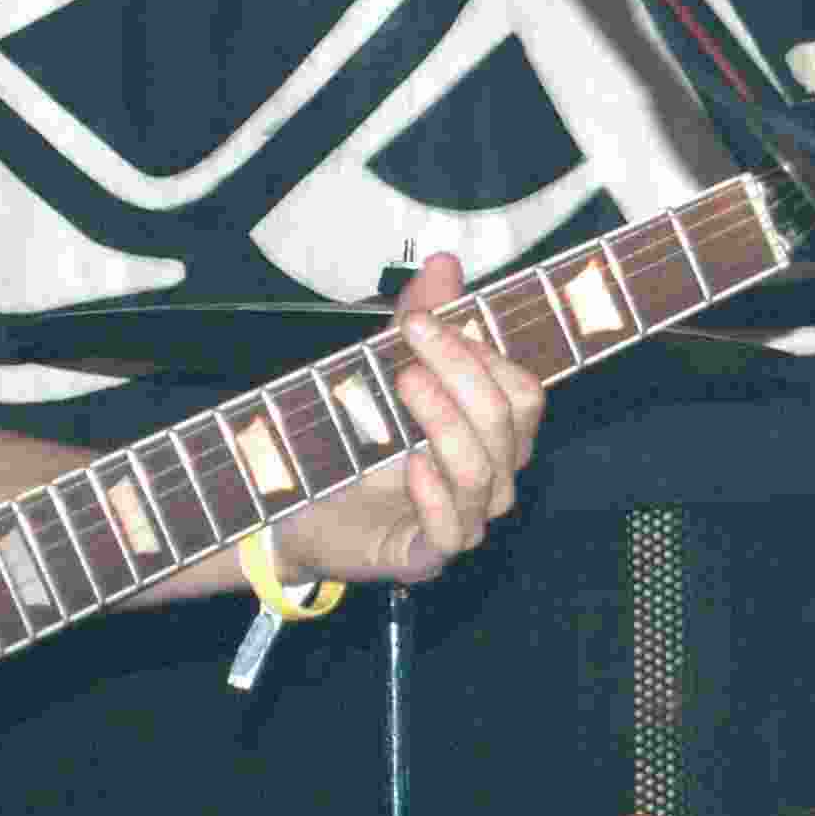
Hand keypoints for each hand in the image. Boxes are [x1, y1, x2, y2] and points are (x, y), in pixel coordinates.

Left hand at [270, 255, 544, 585]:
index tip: (420, 320)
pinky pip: (453, 529)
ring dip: (445, 421)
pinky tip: (406, 463)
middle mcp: (492, 476)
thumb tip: (444, 262)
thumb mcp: (382, 370)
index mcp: (493, 433)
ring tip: (403, 385)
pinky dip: (433, 494)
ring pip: (484, 472)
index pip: (523, 391)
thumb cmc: (353, 441)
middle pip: (509, 422)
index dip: (480, 353)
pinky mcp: (427, 554)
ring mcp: (466, 519)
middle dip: (461, 373)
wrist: (292, 508)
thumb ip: (421, 320)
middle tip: (408, 341)